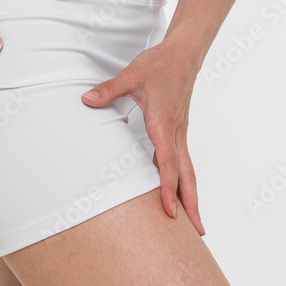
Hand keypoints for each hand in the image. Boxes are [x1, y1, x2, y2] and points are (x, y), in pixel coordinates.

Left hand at [80, 39, 205, 235]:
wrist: (184, 53)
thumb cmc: (159, 64)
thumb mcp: (131, 74)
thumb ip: (109, 89)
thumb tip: (86, 99)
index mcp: (165, 123)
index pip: (168, 163)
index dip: (169, 189)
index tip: (169, 211)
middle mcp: (176, 132)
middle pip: (187, 174)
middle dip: (191, 203)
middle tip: (198, 232)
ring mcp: (180, 132)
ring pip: (188, 170)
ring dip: (191, 195)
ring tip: (195, 223)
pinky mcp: (179, 130)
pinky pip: (183, 160)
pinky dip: (184, 180)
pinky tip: (178, 191)